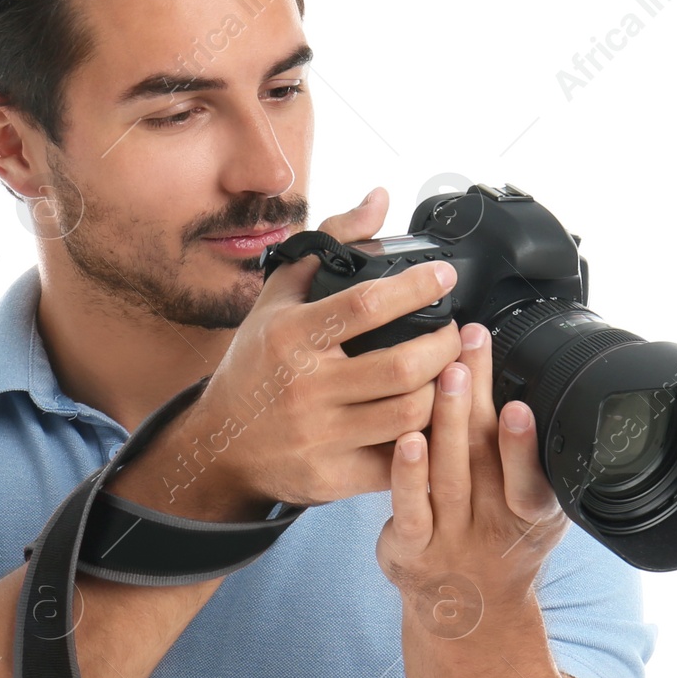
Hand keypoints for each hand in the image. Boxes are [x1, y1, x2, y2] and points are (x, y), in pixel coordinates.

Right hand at [171, 188, 465, 509]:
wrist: (220, 445)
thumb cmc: (257, 364)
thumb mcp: (279, 297)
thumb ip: (331, 243)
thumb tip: (379, 200)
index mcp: (291, 337)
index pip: (366, 306)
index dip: (416, 287)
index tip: (445, 276)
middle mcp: (305, 388)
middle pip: (403, 368)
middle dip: (445, 347)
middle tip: (456, 334)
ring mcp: (320, 437)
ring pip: (410, 416)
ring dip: (443, 392)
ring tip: (449, 373)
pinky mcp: (333, 477)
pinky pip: (399, 462)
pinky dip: (424, 439)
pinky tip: (431, 420)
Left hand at [375, 320, 569, 637]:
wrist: (469, 615)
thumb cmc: (499, 543)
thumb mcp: (533, 511)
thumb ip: (531, 460)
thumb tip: (523, 379)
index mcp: (532, 515)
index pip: (532, 477)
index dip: (525, 445)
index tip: (520, 405)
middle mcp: (493, 527)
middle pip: (486, 456)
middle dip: (481, 397)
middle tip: (473, 346)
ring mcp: (451, 539)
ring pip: (450, 475)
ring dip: (448, 421)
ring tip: (446, 374)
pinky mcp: (411, 548)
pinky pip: (410, 507)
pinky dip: (409, 474)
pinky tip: (406, 439)